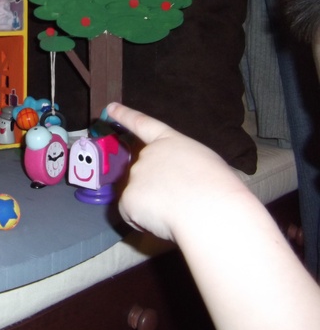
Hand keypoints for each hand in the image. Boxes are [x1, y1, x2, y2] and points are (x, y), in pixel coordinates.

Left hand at [107, 102, 247, 241]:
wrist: (210, 208)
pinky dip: (144, 221)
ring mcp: (135, 175)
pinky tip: (165, 221)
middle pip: (144, 173)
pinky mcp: (127, 198)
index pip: (143, 124)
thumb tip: (175, 185)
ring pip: (139, 196)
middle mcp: (148, 154)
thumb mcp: (204, 163)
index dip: (124, 116)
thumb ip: (182, 166)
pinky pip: (132, 214)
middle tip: (181, 201)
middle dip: (156, 187)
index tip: (110, 108)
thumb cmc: (219, 187)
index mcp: (170, 142)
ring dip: (152, 206)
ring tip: (178, 212)